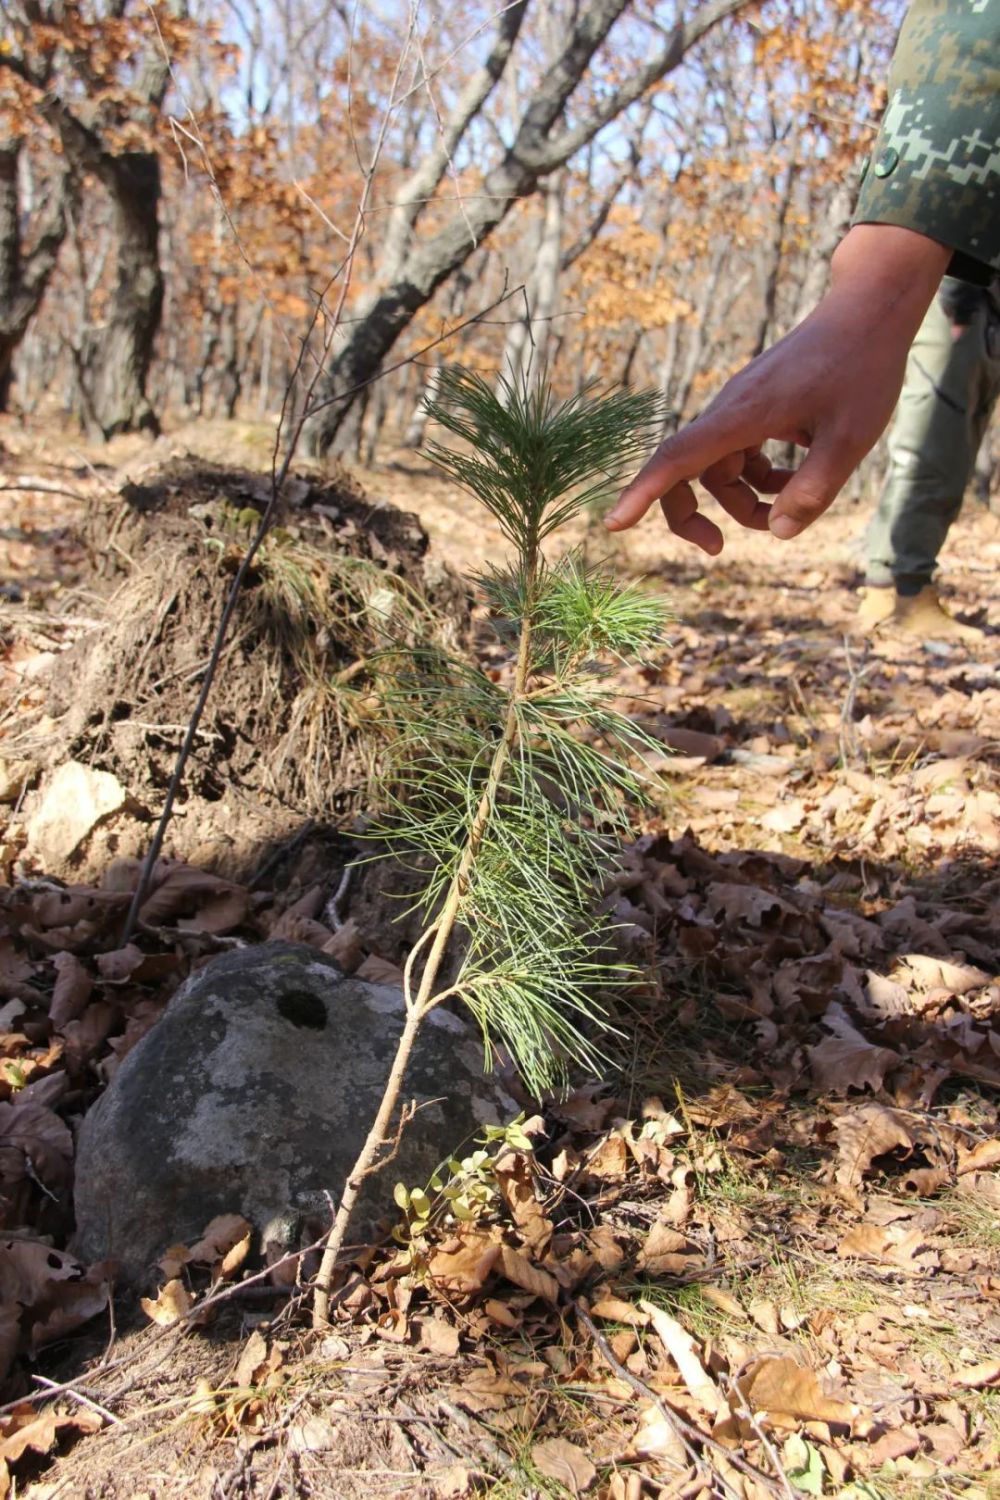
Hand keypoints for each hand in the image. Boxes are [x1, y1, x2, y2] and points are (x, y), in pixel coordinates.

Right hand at [605, 225, 951, 552]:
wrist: (870, 309)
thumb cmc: (863, 368)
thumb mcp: (850, 439)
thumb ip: (813, 490)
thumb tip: (777, 532)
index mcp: (742, 415)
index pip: (677, 459)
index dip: (643, 494)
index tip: (615, 524)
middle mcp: (731, 410)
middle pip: (684, 470)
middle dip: (692, 514)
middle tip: (718, 549)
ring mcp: (742, 407)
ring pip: (719, 467)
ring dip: (743, 499)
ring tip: (789, 509)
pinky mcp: (758, 405)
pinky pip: (741, 452)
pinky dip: (761, 476)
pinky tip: (799, 475)